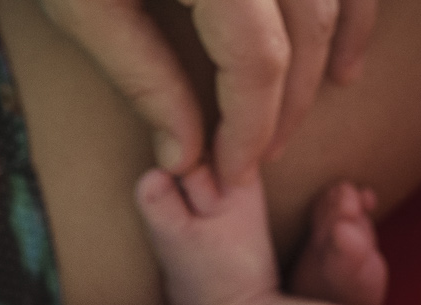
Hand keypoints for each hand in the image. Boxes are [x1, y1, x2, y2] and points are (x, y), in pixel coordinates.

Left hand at [39, 0, 377, 182]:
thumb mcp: (83, 4)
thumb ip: (141, 77)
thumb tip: (184, 156)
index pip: (257, 61)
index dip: (251, 126)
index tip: (233, 172)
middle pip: (305, 25)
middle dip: (289, 100)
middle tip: (261, 154)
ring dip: (331, 45)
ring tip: (321, 97)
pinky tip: (337, 34)